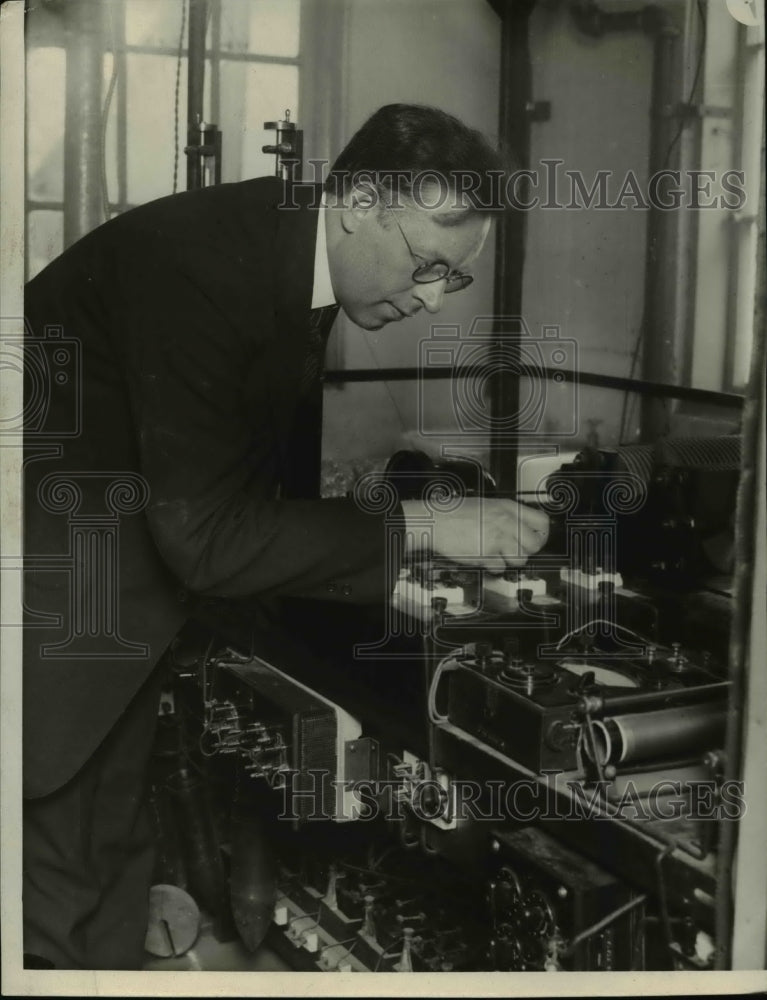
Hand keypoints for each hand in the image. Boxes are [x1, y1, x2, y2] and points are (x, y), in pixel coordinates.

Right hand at [401, 497, 549, 572]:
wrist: (436, 520)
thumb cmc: (455, 513)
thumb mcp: (487, 505)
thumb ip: (507, 516)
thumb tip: (522, 530)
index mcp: (508, 507)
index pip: (542, 522)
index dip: (541, 535)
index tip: (535, 540)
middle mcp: (506, 522)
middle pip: (535, 544)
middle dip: (527, 551)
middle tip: (516, 551)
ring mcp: (498, 538)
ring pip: (521, 559)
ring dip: (510, 560)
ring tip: (497, 554)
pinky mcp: (487, 554)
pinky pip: (500, 567)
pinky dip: (493, 566)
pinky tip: (484, 557)